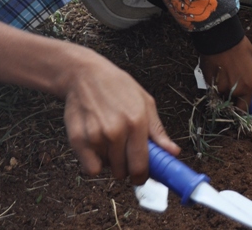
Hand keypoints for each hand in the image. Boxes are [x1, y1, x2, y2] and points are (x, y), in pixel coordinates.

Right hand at [62, 51, 178, 184]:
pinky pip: (90, 168)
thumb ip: (158, 131)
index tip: (141, 175)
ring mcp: (96, 136)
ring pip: (107, 169)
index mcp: (137, 121)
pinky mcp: (78, 140)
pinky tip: (96, 145)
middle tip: (123, 148)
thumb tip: (173, 152)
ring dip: (109, 160)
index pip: (141, 166)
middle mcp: (116, 131)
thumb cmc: (118, 87)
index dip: (142, 176)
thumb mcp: (145, 102)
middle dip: (125, 166)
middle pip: (123, 171)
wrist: (86, 75)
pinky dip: (93, 162)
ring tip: (108, 138)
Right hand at [200, 36, 251, 109]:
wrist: (221, 37)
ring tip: (225, 72)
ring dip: (223, 88)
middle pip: (231, 102)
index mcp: (247, 87)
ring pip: (221, 94)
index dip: (243, 106)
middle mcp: (233, 91)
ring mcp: (219, 88)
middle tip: (233, 82)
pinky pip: (212, 87)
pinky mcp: (208, 82)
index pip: (244, 108)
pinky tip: (217, 70)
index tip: (243, 103)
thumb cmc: (241, 47)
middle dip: (233, 97)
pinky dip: (215, 82)